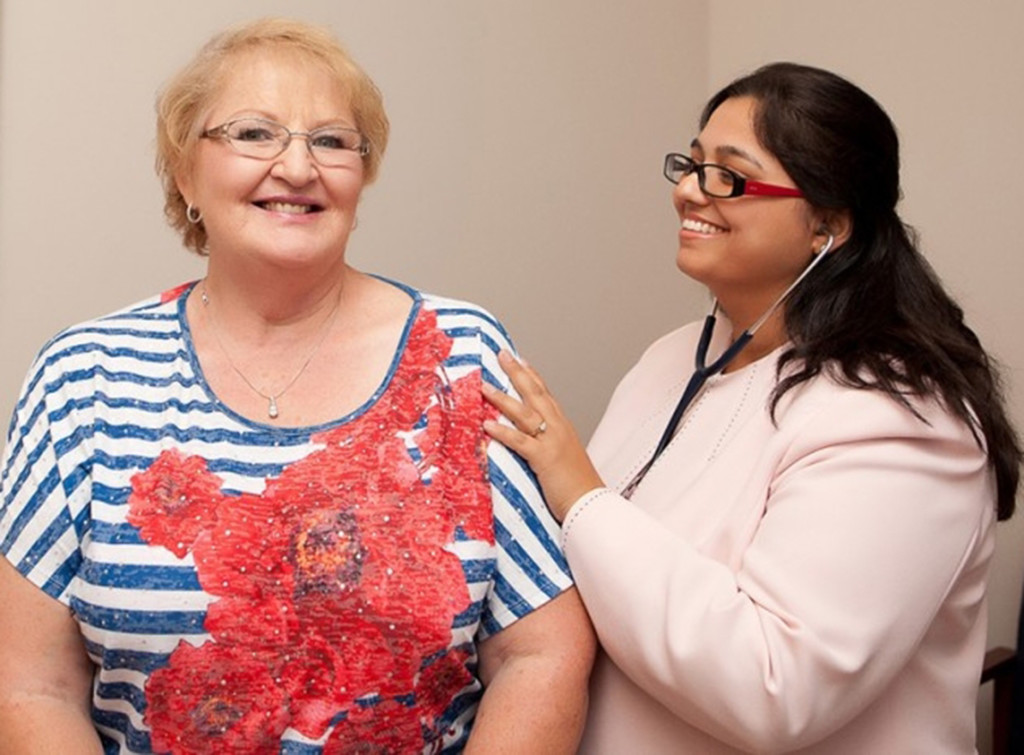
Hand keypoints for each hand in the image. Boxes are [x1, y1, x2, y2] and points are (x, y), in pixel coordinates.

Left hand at [482, 351, 604, 520]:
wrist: (592, 505)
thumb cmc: (578, 487)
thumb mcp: (563, 458)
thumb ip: (548, 446)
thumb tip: (531, 442)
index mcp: (563, 427)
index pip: (546, 394)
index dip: (532, 376)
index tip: (520, 360)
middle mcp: (559, 428)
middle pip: (535, 394)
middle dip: (517, 373)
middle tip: (502, 355)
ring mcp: (552, 441)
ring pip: (524, 413)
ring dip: (502, 398)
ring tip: (484, 386)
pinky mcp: (544, 458)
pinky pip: (520, 441)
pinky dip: (503, 432)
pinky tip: (488, 424)